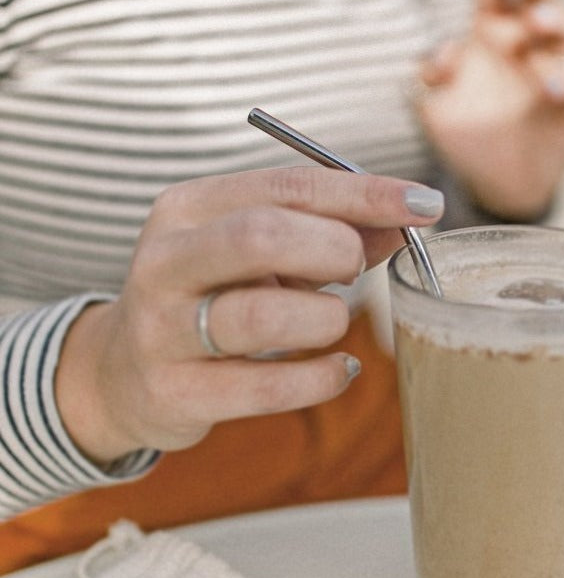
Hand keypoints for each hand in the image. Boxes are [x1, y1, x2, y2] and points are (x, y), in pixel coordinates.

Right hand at [55, 167, 442, 463]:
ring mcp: (162, 328)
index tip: (425, 204)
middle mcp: (165, 261)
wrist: (123, 372)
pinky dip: (323, 378)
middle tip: (355, 271)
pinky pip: (268, 386)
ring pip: (264, 315)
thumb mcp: (260, 255)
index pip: (287, 186)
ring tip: (331, 324)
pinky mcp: (174, 392)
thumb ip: (330, 234)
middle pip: (263, 236)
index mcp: (189, 208)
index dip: (364, 193)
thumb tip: (406, 222)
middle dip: (335, 250)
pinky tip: (339, 370)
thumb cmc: (212, 297)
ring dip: (325, 319)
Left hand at [416, 0, 563, 219]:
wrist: (496, 185)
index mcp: (491, 31)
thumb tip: (441, 55)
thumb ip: (430, 78)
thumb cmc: (467, 137)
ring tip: (534, 23)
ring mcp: (555, 67)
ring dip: (552, 19)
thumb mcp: (435, 108)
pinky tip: (549, 87)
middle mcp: (526, 41)